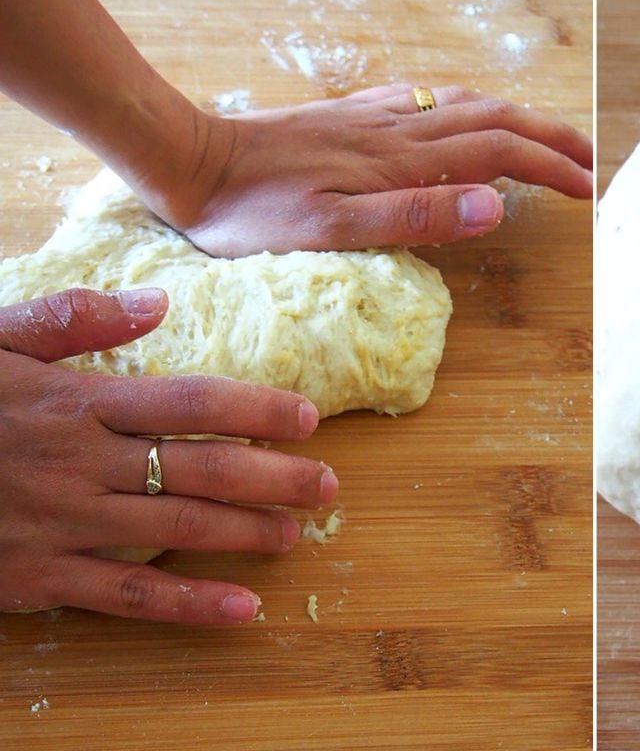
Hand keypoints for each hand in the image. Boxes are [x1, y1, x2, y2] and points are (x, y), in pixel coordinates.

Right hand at [0, 287, 337, 623]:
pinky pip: (126, 596)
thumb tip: (156, 304)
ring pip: (176, 528)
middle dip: (275, 477)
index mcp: (77, 400)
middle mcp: (82, 461)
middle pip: (201, 467)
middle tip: (328, 486)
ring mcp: (63, 522)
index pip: (190, 400)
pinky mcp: (38, 576)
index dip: (256, 408)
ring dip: (246, 533)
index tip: (307, 417)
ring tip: (298, 534)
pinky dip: (188, 605)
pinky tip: (242, 608)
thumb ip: (71, 319)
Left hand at [138, 84, 593, 256]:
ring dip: (515, 120)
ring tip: (545, 139)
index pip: (498, 155)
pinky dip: (467, 108)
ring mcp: (374, 119)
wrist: (190, 164)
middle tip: (588, 160)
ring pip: (464, 106)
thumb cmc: (253, 213)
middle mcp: (397, 131)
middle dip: (548, 137)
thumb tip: (496, 206)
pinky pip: (426, 101)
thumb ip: (417, 217)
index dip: (548, 168)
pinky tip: (464, 116)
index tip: (586, 189)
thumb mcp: (332, 231)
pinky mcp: (351, 116)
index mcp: (401, 163)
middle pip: (494, 121)